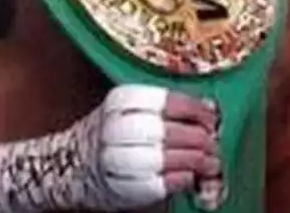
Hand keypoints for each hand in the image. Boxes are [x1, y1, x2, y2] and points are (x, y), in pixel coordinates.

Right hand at [97, 86, 222, 207]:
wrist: (77, 164)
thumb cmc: (116, 133)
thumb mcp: (135, 109)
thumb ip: (171, 107)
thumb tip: (209, 107)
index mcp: (120, 101)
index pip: (166, 101)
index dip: (195, 110)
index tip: (211, 117)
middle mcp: (114, 128)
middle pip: (167, 131)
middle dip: (199, 138)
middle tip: (213, 143)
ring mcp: (115, 160)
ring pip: (164, 159)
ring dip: (195, 161)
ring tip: (209, 162)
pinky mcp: (122, 188)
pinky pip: (159, 184)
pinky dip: (181, 179)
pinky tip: (190, 176)